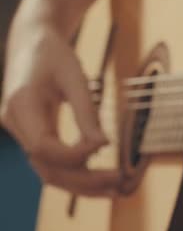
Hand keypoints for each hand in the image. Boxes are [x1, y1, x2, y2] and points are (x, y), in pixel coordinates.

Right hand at [1, 25, 119, 195]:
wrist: (32, 42)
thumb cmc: (54, 55)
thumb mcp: (74, 78)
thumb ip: (86, 113)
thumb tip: (104, 146)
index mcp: (21, 105)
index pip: (44, 147)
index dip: (75, 155)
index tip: (106, 149)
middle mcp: (15, 124)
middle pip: (46, 168)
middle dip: (83, 181)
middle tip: (119, 183)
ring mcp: (22, 133)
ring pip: (48, 171)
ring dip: (81, 184)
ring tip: (114, 188)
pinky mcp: (33, 136)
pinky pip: (52, 162)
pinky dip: (76, 173)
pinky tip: (100, 177)